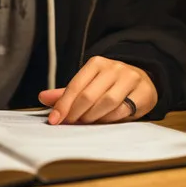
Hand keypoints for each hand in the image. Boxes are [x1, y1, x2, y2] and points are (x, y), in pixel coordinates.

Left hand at [38, 56, 157, 124]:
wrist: (143, 79)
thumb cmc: (110, 84)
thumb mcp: (88, 84)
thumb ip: (66, 93)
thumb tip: (42, 97)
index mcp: (96, 63)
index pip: (76, 85)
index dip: (63, 104)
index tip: (54, 120)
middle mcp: (113, 68)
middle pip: (89, 95)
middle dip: (76, 113)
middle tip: (70, 123)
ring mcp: (130, 78)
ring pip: (107, 103)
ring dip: (93, 117)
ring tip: (86, 122)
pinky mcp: (143, 92)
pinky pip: (124, 110)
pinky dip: (110, 119)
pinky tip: (104, 121)